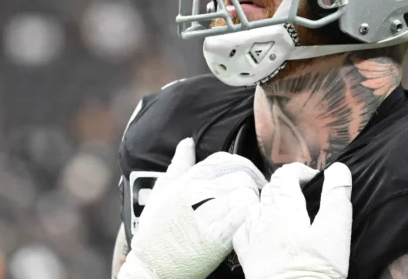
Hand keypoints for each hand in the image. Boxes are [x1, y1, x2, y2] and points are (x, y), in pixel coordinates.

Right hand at [119, 138, 266, 278]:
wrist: (153, 265)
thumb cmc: (155, 230)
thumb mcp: (162, 191)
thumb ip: (179, 165)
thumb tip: (187, 143)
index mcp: (188, 179)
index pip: (224, 159)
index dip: (239, 164)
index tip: (244, 174)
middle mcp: (199, 192)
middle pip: (240, 172)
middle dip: (251, 179)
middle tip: (254, 189)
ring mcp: (210, 212)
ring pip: (246, 190)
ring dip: (253, 195)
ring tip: (252, 204)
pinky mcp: (219, 235)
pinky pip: (245, 213)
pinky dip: (252, 211)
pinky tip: (250, 217)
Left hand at [233, 162, 352, 278]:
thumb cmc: (313, 270)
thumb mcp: (335, 232)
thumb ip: (336, 197)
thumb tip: (338, 168)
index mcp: (285, 206)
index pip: (286, 174)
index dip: (302, 171)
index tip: (318, 181)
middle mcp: (263, 216)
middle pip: (271, 188)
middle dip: (288, 185)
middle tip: (308, 196)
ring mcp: (252, 236)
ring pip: (257, 206)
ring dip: (272, 202)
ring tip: (290, 212)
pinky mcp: (247, 257)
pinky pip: (245, 229)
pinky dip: (254, 221)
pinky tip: (263, 229)